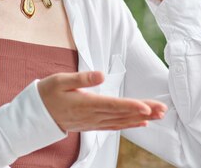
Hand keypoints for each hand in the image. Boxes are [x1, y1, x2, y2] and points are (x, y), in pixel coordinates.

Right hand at [37, 71, 166, 131]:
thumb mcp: (60, 81)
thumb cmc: (48, 93)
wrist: (36, 114)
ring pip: (122, 121)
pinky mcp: (93, 124)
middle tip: (163, 109)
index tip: (147, 107)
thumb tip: (100, 75)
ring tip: (159, 114)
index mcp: (86, 104)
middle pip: (123, 114)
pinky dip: (129, 124)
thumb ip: (81, 79)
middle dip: (144, 111)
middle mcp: (92, 116)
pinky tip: (142, 122)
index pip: (113, 106)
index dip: (131, 106)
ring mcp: (94, 122)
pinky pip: (115, 126)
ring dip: (141, 117)